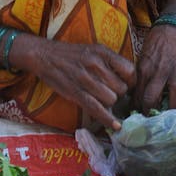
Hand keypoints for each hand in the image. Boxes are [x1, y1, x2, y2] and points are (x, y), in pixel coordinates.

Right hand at [13, 35, 135, 130]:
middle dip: (119, 94)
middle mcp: (95, 64)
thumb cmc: (71, 54)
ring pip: (111, 99)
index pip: (129, 71)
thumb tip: (127, 80)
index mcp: (102, 52)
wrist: (44, 55)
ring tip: (101, 98)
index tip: (128, 85)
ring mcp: (85, 79)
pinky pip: (96, 108)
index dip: (131, 82)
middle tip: (110, 92)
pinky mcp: (75, 92)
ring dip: (109, 103)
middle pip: (121, 88)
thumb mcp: (92, 49)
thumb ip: (109, 62)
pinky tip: (116, 126)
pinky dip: (107, 119)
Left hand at [134, 24, 175, 113]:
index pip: (138, 95)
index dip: (139, 109)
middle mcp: (160, 71)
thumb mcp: (141, 61)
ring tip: (174, 121)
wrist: (169, 30)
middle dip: (152, 113)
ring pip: (175, 94)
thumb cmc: (153, 48)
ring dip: (174, 109)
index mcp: (144, 69)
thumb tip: (135, 102)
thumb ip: (140, 80)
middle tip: (154, 123)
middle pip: (152, 97)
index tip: (140, 119)